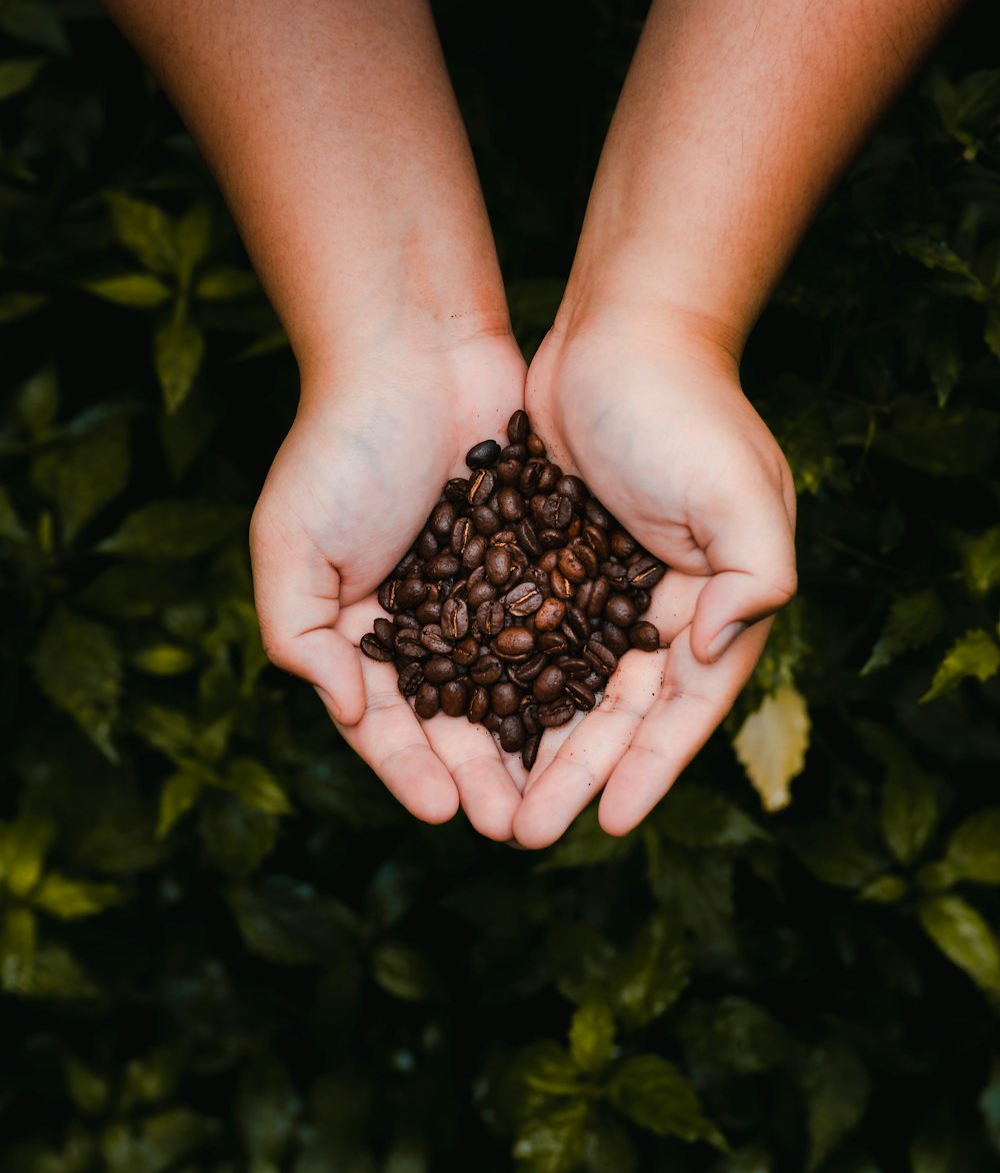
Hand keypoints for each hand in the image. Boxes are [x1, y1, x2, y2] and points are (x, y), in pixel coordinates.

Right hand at [250, 330, 530, 841]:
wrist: (416, 350)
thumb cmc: (341, 443)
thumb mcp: (289, 541)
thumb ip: (300, 633)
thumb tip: (345, 710)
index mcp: (360, 629)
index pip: (384, 719)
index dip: (410, 768)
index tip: (443, 811)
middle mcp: (426, 620)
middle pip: (456, 717)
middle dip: (481, 772)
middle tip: (513, 822)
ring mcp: (484, 591)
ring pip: (514, 684)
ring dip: (535, 740)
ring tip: (561, 791)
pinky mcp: (538, 556)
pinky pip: (560, 625)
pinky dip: (576, 669)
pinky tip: (602, 710)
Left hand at [512, 319, 796, 845]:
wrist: (619, 327)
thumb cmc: (683, 407)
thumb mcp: (737, 490)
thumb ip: (753, 575)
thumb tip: (712, 653)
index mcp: (712, 601)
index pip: (681, 707)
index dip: (648, 769)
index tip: (608, 822)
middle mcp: (659, 605)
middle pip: (613, 712)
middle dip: (575, 772)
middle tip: (527, 830)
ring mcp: (600, 582)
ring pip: (561, 686)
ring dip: (531, 742)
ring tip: (491, 798)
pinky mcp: (549, 557)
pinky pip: (522, 634)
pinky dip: (497, 678)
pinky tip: (461, 719)